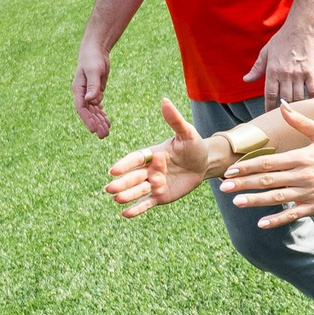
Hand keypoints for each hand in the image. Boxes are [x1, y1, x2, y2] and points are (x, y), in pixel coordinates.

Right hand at [72, 42, 113, 138]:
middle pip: (88, 113)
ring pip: (94, 112)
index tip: (93, 130)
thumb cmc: (92, 59)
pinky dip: (102, 115)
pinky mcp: (96, 92)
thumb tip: (90, 100)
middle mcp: (82, 94)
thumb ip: (93, 85)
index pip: (81, 108)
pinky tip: (108, 123)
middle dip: (95, 124)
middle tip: (104, 136)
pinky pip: (98, 107)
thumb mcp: (94, 71)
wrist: (95, 51)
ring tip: (107, 133)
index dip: (87, 120)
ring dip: (99, 122)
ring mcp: (89, 94)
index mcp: (78, 90)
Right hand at [105, 99, 215, 214]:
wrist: (204, 163)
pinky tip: (125, 214)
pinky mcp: (160, 197)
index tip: (113, 170)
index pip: (135, 159)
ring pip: (138, 191)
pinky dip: (137, 209)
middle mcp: (149, 170)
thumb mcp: (187, 133)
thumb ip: (174, 120)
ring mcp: (153, 184)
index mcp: (151, 154)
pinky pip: (147, 203)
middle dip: (122, 182)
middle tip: (109, 188)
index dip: (124, 165)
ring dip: (127, 195)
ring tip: (117, 199)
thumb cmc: (194, 146)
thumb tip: (165, 100)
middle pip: (133, 177)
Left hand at [217, 105, 313, 227]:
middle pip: (267, 180)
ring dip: (255, 201)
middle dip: (244, 183)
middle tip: (224, 187)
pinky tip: (261, 223)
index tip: (230, 170)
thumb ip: (299, 121)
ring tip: (236, 202)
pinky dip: (277, 219)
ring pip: (277, 198)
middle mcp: (302, 175)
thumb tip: (282, 104)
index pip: (268, 162)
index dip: (248, 166)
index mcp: (300, 157)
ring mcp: (308, 192)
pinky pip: (293, 214)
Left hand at [244, 23, 313, 107]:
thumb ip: (257, 68)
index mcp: (272, 71)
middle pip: (284, 99)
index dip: (269, 107)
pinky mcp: (311, 72)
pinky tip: (308, 103)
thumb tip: (246, 80)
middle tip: (281, 115)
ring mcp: (299, 74)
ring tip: (294, 111)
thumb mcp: (265, 52)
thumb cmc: (281, 40)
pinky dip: (310, 99)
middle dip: (282, 110)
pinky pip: (312, 91)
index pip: (270, 95)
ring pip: (298, 98)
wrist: (300, 29)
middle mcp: (285, 74)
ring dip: (296, 106)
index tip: (268, 114)